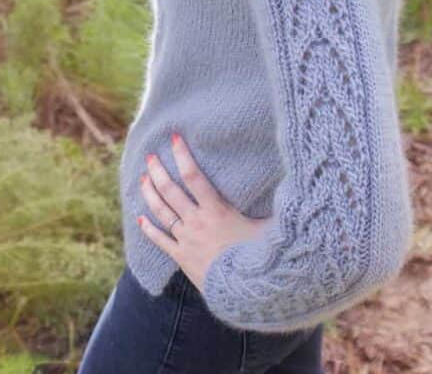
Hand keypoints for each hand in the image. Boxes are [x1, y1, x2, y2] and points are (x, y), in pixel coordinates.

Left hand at [138, 132, 269, 293]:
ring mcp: (187, 239)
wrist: (242, 294)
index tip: (175, 138)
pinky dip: (148, 229)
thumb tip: (292, 188)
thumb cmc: (259, 259)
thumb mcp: (270, 228)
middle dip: (159, 171)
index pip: (194, 176)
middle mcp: (197, 222)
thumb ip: (276, 208)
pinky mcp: (181, 258)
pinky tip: (139, 219)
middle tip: (151, 155)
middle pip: (171, 191)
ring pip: (162, 212)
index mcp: (217, 210)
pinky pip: (160, 241)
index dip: (183, 156)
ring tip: (143, 177)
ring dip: (150, 193)